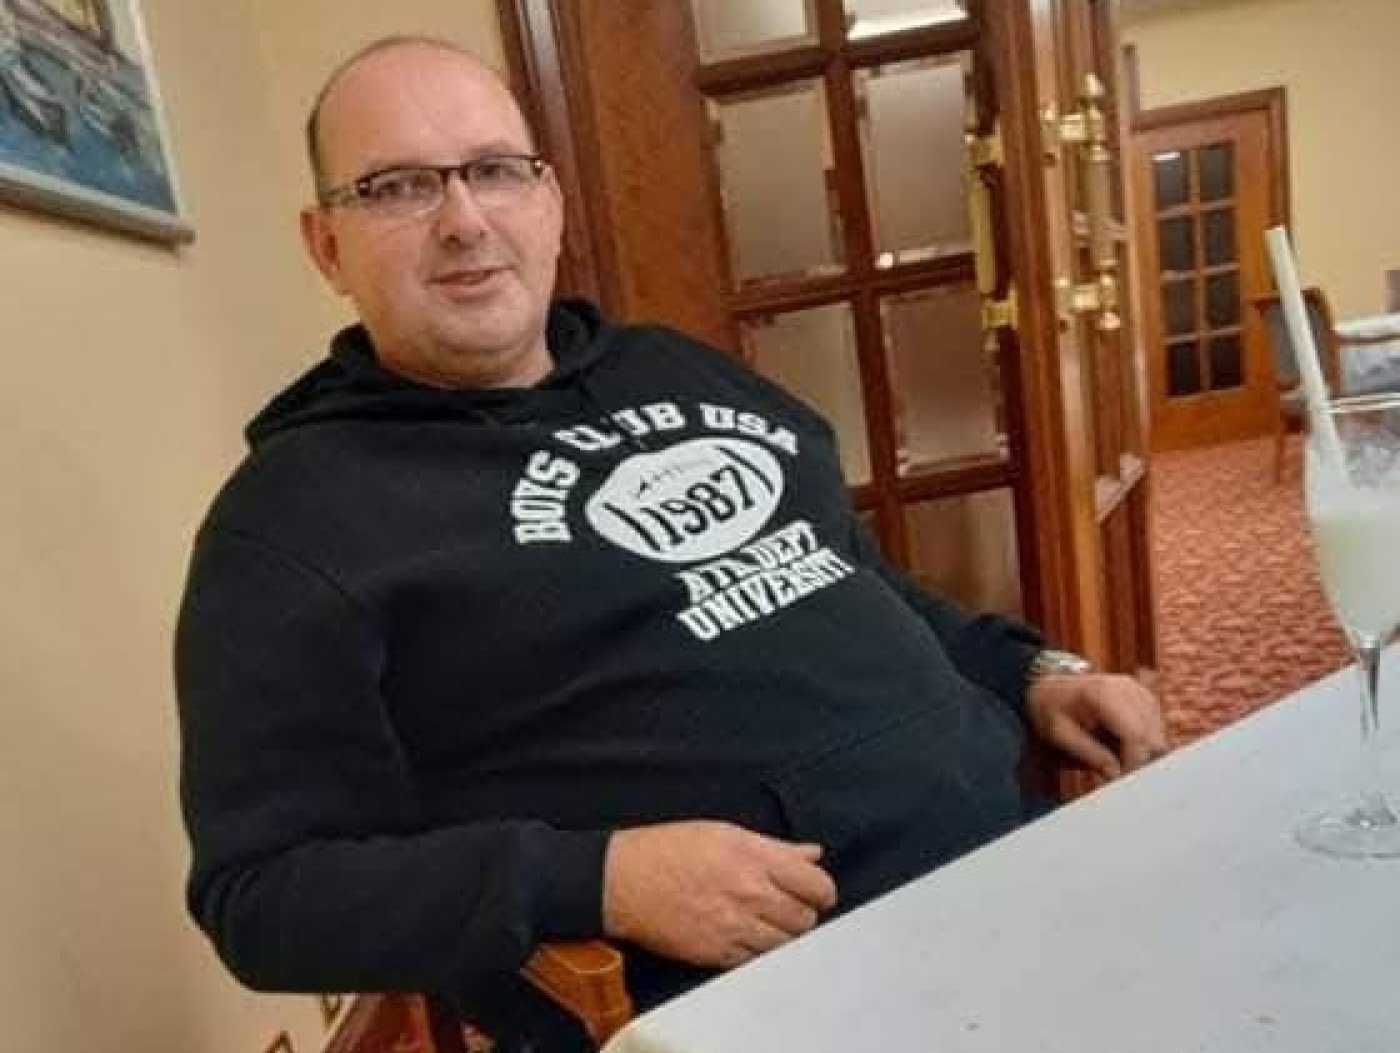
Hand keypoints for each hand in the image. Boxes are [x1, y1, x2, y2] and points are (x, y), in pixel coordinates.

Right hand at [602, 820, 837, 968]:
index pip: (816, 885)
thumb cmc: (667, 849)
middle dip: (803, 913)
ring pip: (786, 944)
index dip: (821, 890)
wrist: (621, 881)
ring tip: (766, 921)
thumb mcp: (724, 832)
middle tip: (789, 905)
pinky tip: (746, 935)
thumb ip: (775, 847)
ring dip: (784, 934)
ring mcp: (733, 927)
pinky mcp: (717, 953)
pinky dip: (759, 952)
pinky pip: (758, 961)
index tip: (814, 891)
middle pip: (806, 919)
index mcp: (753, 858)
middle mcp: (748, 893)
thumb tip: (812, 854)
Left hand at [1026, 673, 1167, 779]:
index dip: (1133, 762)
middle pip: (1153, 736)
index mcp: (1103, 693)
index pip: (1136, 735)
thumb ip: (1089, 753)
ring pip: (1159, 735)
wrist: (1050, 687)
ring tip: (1114, 755)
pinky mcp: (1145, 698)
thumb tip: (1115, 774)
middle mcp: (1127, 688)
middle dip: (1139, 760)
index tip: (1121, 779)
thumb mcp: (1060, 734)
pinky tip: (1120, 745)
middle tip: (1117, 772)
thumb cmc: (1051, 709)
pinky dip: (1144, 743)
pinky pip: (1157, 729)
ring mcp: (1139, 691)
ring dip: (1143, 752)